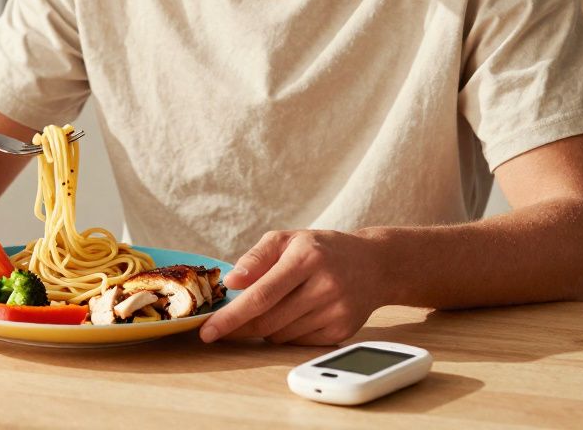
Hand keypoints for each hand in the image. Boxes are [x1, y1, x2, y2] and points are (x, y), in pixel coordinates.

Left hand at [199, 230, 386, 345]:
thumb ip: (255, 258)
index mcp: (307, 258)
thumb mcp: (287, 239)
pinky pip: (298, 343)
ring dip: (263, 329)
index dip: (231, 317)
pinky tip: (292, 314)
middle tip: (221, 327)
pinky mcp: (342, 331)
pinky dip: (285, 334)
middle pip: (268, 321)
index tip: (208, 331)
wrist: (374, 264)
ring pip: (281, 336)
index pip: (261, 296)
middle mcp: (325, 286)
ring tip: (270, 308)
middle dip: (239, 327)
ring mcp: (336, 312)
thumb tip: (231, 283)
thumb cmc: (321, 249)